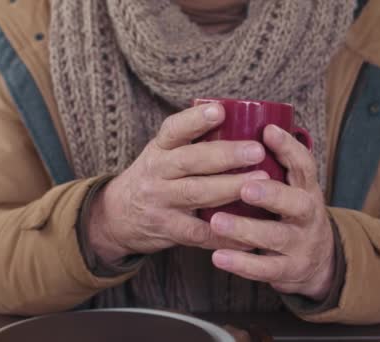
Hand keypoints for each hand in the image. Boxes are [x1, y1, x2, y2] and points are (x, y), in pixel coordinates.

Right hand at [87, 103, 267, 263]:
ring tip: (262, 181)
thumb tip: (242, 122)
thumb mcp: (162, 154)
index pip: (173, 130)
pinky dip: (225, 232)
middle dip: (225, 155)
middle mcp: (157, 173)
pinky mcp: (168, 230)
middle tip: (256, 151)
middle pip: (190, 161)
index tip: (219, 111)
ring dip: (231, 188)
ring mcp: (161, 202)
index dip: (195, 120)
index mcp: (158, 149)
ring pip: (196, 194)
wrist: (117, 216)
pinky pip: (199, 232)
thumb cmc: (154, 178)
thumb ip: (191, 143)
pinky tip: (249, 228)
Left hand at [209, 125, 334, 300]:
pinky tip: (218, 257)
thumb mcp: (292, 188)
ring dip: (246, 229)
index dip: (289, 148)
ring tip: (217, 221)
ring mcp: (300, 244)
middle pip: (296, 202)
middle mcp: (308, 214)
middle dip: (271, 194)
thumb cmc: (290, 213)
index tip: (268, 131)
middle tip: (245, 187)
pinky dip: (241, 264)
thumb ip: (274, 166)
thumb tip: (237, 126)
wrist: (317, 261)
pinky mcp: (288, 270)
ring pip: (276, 236)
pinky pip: (264, 269)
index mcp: (306, 188)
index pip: (304, 164)